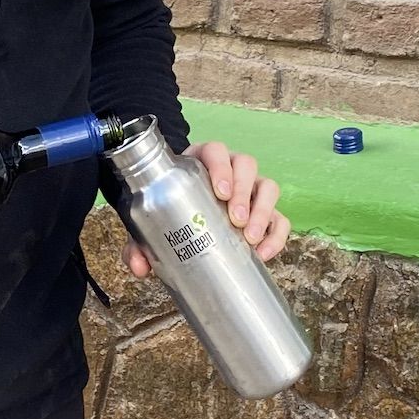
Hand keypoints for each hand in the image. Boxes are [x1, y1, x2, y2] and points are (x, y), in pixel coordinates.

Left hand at [126, 139, 290, 279]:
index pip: (216, 151)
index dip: (221, 167)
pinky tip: (262, 254)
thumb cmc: (170, 213)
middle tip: (235, 221)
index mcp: (202, 162)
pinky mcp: (265, 212)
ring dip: (262, 211)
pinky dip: (275, 235)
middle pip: (247, 165)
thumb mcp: (152, 222)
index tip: (221, 192)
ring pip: (268, 187)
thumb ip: (139, 242)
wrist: (186, 220)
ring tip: (249, 237)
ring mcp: (251, 190)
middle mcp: (231, 170)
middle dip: (244, 192)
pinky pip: (279, 219)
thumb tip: (139, 267)